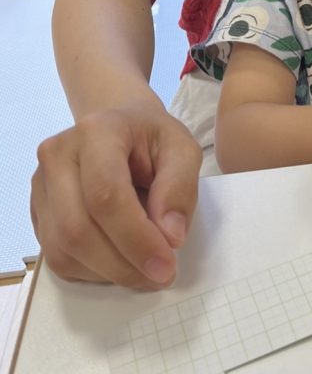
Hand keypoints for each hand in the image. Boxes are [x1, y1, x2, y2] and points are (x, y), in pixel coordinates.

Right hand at [30, 103, 201, 289]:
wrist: (121, 128)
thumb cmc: (152, 139)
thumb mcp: (183, 149)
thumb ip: (180, 187)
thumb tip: (170, 237)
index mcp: (97, 131)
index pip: (106, 194)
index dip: (135, 237)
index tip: (166, 265)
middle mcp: (58, 156)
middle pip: (78, 228)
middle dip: (123, 264)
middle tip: (160, 275)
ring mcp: (41, 185)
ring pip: (63, 249)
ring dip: (108, 272)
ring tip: (144, 270)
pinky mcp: (38, 211)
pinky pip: (57, 257)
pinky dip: (93, 271)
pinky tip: (120, 261)